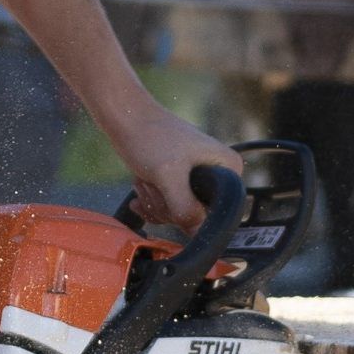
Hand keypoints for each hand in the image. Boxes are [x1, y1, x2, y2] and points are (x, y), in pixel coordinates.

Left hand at [111, 105, 242, 231]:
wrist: (125, 117)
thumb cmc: (149, 137)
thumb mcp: (169, 176)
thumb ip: (186, 209)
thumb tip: (199, 236)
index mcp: (228, 168)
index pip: (218, 213)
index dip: (190, 213)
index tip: (170, 194)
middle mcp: (217, 173)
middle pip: (195, 216)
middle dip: (167, 205)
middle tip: (155, 182)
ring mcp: (197, 178)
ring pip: (178, 213)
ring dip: (155, 201)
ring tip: (146, 178)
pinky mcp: (179, 181)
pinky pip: (168, 206)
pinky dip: (150, 200)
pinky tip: (140, 184)